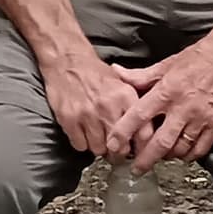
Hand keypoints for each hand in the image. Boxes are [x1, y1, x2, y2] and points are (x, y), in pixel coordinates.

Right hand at [35, 42, 138, 160]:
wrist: (66, 61)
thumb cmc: (95, 73)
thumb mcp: (122, 83)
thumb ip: (134, 107)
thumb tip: (146, 132)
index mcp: (125, 96)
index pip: (143, 133)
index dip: (141, 148)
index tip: (138, 152)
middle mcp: (108, 106)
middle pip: (120, 148)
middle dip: (118, 152)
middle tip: (115, 149)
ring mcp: (88, 114)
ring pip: (99, 149)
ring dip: (98, 147)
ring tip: (97, 137)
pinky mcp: (69, 120)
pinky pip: (80, 146)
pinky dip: (82, 143)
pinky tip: (83, 132)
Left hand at [122, 35, 212, 165]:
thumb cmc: (195, 60)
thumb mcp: (164, 65)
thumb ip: (139, 76)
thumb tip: (116, 72)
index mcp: (167, 91)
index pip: (139, 115)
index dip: (123, 132)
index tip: (113, 145)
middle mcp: (183, 107)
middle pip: (160, 142)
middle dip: (145, 159)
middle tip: (136, 169)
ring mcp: (201, 118)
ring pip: (180, 149)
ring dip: (166, 157)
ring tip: (157, 157)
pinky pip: (199, 149)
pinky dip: (187, 156)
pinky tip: (180, 153)